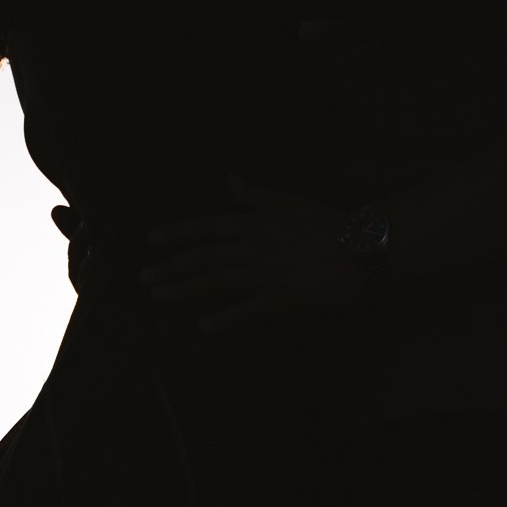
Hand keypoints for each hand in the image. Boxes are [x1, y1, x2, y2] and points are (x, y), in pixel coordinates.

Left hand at [141, 180, 365, 333]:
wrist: (363, 247)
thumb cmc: (328, 224)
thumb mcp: (290, 202)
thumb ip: (256, 196)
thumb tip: (230, 180)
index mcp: (255, 223)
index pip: (207, 226)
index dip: (177, 233)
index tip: (151, 240)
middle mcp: (255, 246)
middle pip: (204, 257)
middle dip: (171, 267)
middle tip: (143, 278)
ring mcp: (268, 272)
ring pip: (217, 282)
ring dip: (185, 290)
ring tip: (159, 298)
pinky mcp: (283, 296)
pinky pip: (248, 309)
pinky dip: (225, 318)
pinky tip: (204, 326)